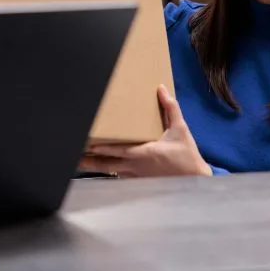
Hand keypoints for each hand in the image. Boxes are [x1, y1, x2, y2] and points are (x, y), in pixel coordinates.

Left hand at [80, 85, 211, 177]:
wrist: (196, 181)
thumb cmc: (187, 155)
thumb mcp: (180, 129)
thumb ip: (170, 108)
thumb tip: (161, 89)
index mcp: (144, 152)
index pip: (117, 150)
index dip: (100, 148)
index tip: (86, 144)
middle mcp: (137, 165)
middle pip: (107, 164)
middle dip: (89, 161)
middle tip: (73, 157)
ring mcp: (136, 175)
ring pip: (111, 171)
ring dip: (95, 167)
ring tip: (79, 163)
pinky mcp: (139, 181)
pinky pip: (119, 176)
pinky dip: (107, 172)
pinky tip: (97, 169)